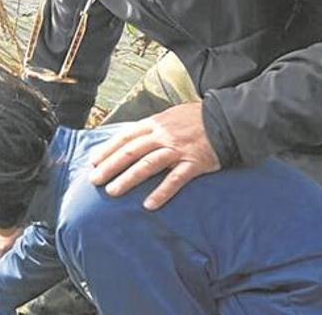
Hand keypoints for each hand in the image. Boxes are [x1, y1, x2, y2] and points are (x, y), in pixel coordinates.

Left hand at [89, 102, 219, 209]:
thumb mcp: (170, 116)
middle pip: (131, 152)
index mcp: (155, 123)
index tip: (93, 162)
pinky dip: (161, 192)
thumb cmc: (196, 119)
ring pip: (148, 165)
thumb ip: (151, 127)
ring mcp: (178, 149)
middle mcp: (163, 135)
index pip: (125, 137)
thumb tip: (130, 137)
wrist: (228, 118)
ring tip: (112, 192)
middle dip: (110, 166)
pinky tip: (149, 205)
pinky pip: (175, 180)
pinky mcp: (194, 163)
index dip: (107, 149)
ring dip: (128, 179)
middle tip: (94, 180)